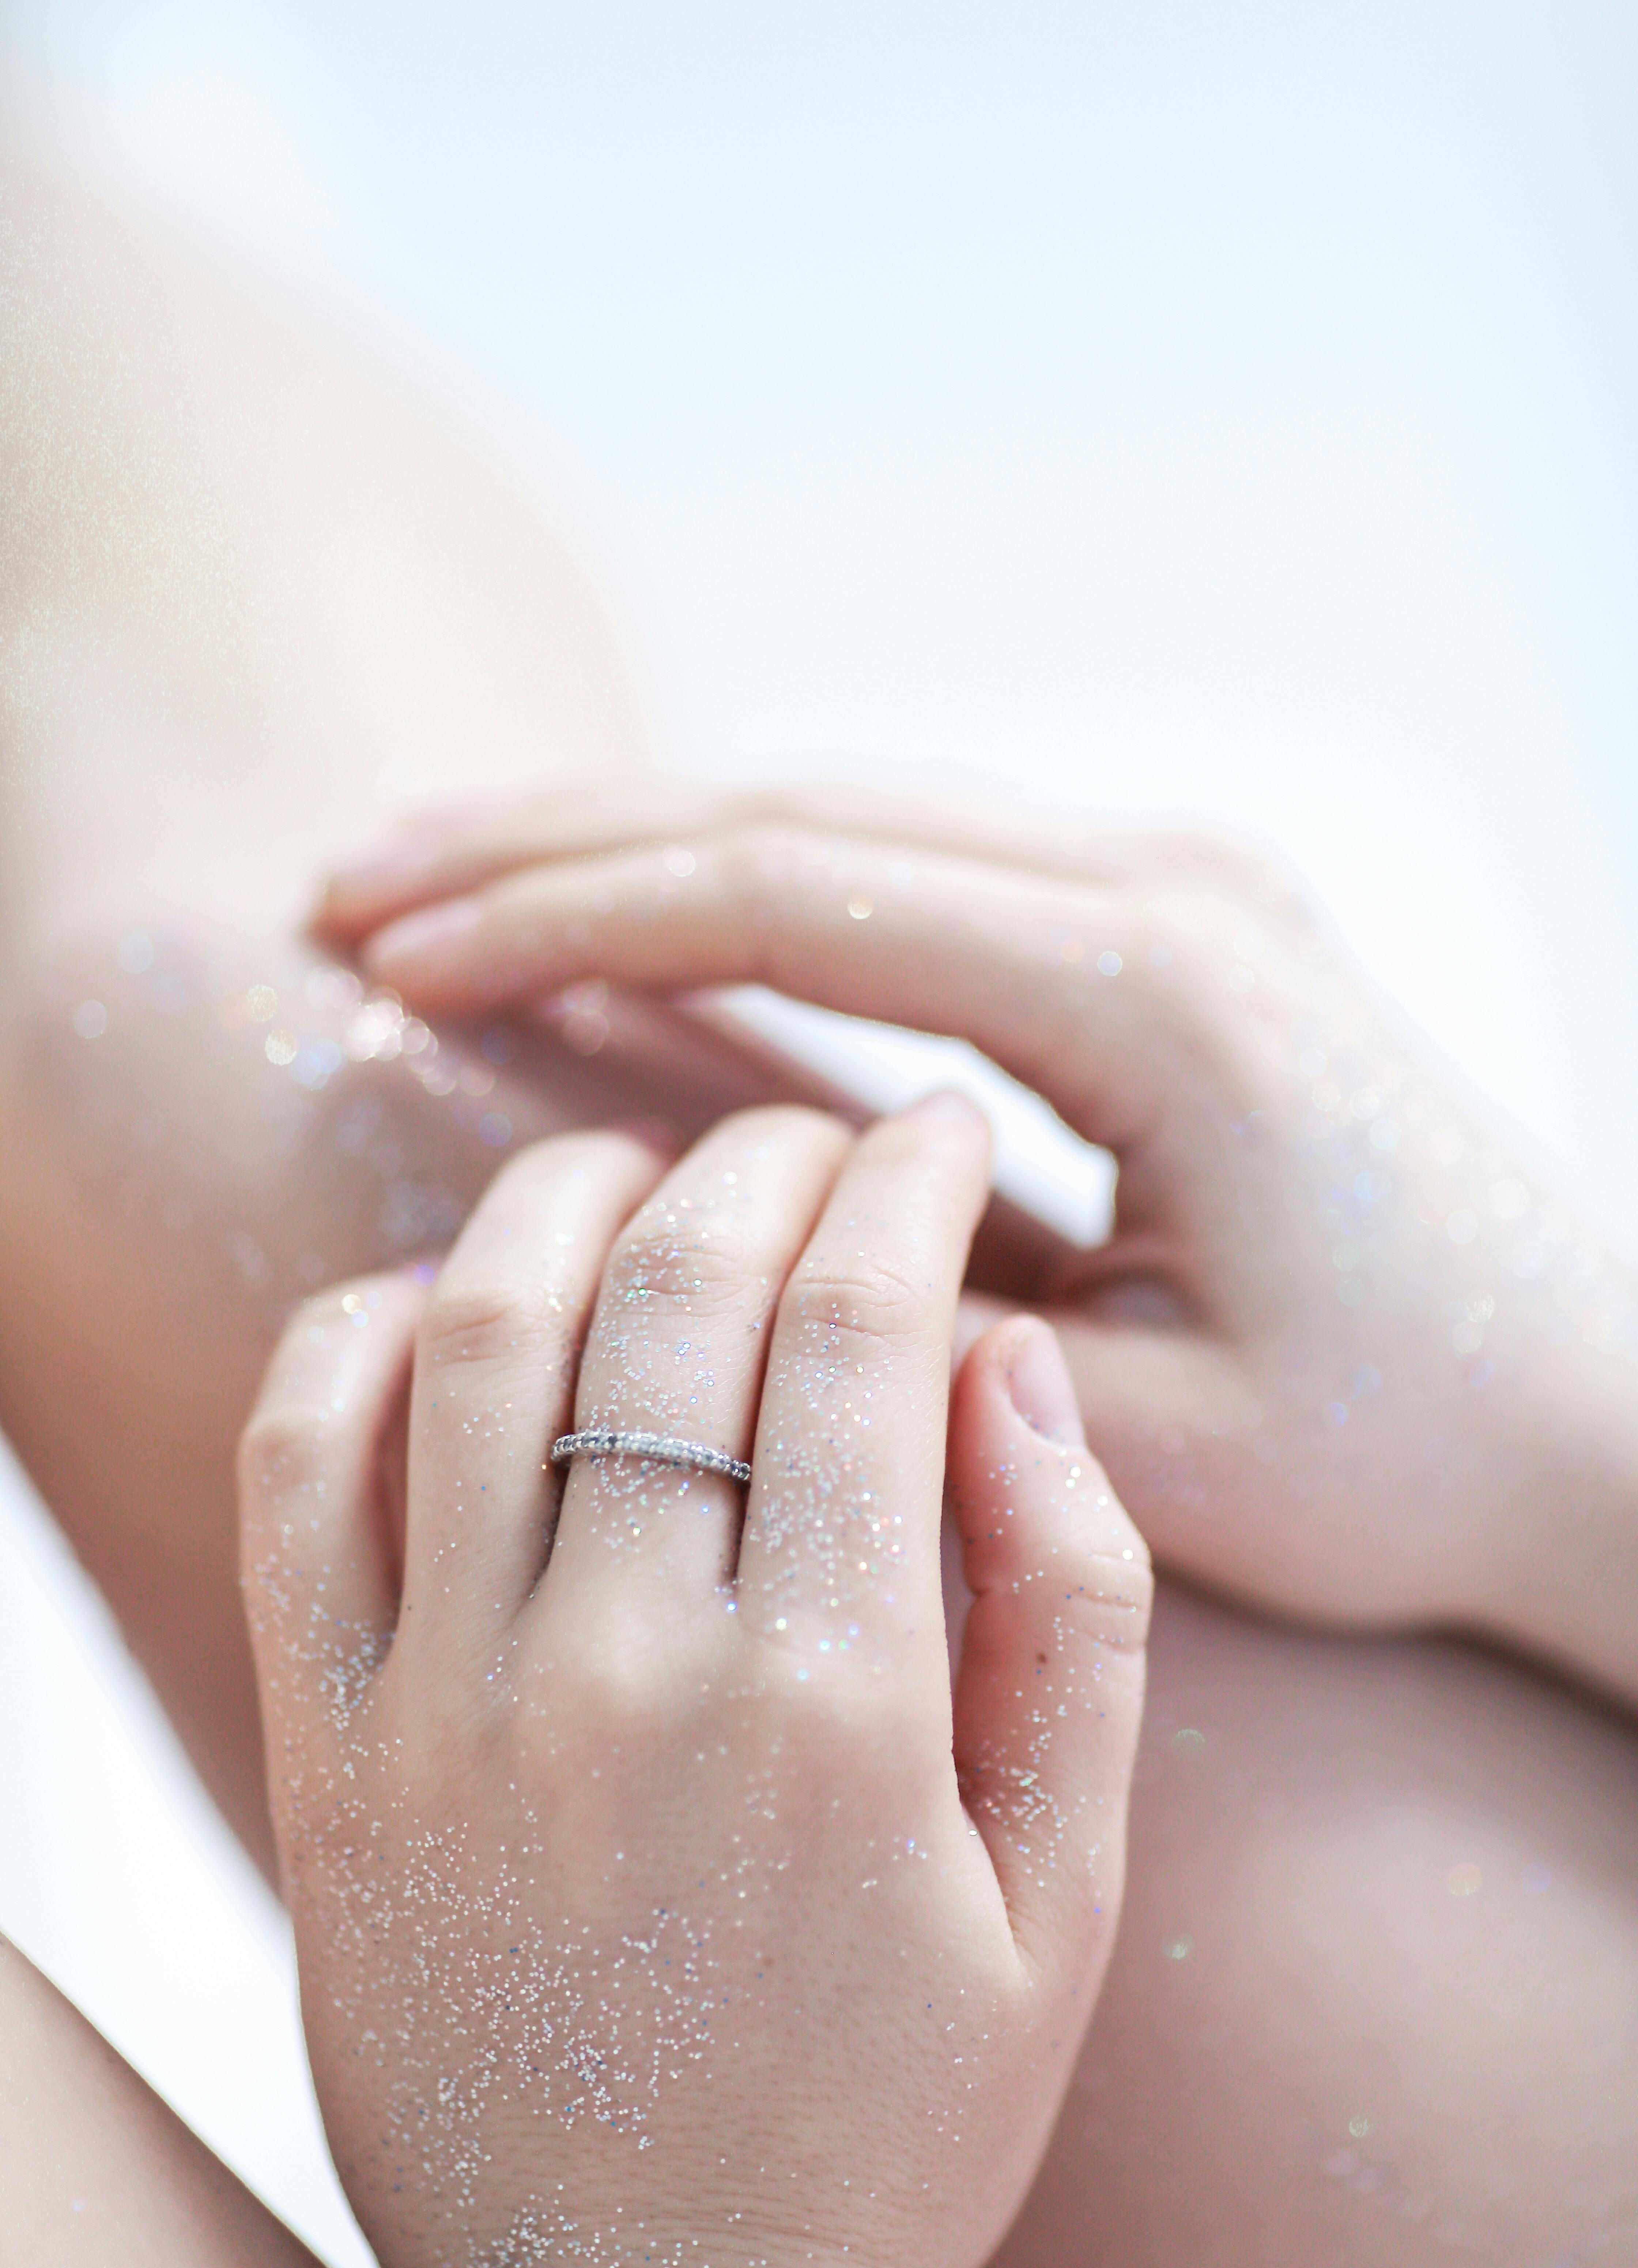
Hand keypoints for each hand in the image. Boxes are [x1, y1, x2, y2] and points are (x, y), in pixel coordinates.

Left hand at [239, 1100, 1150, 2267]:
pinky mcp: (327, 1751)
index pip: (866, 1332)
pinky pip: (295, 1468)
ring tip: (644, 1164)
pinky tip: (447, 1294)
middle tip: (814, 1135)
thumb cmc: (889, 2113)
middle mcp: (630, 1673)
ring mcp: (451, 1704)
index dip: (910, 1188)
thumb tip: (1013, 1361)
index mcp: (840, 1703)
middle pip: (681, 1294)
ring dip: (571, 1194)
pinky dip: (359, 1334)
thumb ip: (1072, 1608)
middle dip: (765, 1158)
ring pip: (489, 1332)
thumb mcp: (1063, 1894)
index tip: (936, 1130)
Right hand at [315, 781, 1637, 1702]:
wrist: (1590, 1412)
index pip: (799, 902)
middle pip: (798, 815)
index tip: (397, 959)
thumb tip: (705, 1261)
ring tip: (432, 887)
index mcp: (1165, 991)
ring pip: (842, 816)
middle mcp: (1167, 887)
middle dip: (554, 845)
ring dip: (629, 848)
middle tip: (348, 885)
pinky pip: (908, 866)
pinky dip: (741, 885)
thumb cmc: (1403, 1452)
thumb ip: (925, 1349)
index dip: (573, 920)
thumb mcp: (1153, 1446)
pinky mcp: (1154, 923)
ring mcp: (1167, 884)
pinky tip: (613, 916)